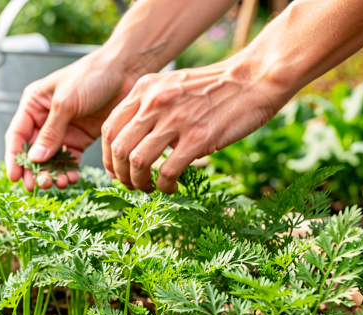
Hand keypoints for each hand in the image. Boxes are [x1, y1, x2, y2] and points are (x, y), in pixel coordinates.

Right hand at [5, 51, 133, 190]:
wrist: (126, 71)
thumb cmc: (92, 76)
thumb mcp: (66, 102)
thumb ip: (51, 132)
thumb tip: (34, 159)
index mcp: (34, 105)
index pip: (17, 135)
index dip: (14, 157)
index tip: (15, 177)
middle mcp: (45, 119)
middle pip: (32, 151)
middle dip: (34, 170)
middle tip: (37, 186)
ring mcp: (63, 130)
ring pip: (51, 159)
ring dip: (52, 173)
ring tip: (58, 183)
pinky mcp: (80, 138)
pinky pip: (69, 160)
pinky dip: (68, 171)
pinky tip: (71, 178)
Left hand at [101, 61, 280, 192]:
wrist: (255, 78)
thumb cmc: (215, 86)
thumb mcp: (172, 85)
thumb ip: (150, 107)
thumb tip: (132, 141)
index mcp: (145, 90)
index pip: (109, 129)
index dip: (107, 156)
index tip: (116, 170)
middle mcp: (155, 103)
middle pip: (118, 149)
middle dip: (120, 174)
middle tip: (131, 184)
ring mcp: (175, 120)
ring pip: (137, 162)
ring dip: (139, 183)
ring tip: (149, 189)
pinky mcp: (198, 138)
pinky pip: (167, 172)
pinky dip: (164, 186)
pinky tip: (171, 188)